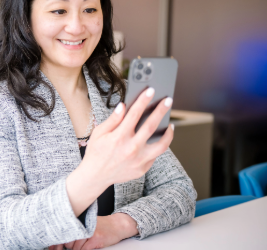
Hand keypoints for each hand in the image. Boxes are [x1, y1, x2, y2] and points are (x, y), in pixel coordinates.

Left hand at [52, 213, 137, 249]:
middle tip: (67, 248)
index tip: (52, 248)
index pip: (63, 232)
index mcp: (77, 220)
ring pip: (75, 247)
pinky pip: (84, 249)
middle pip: (67, 241)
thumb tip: (60, 242)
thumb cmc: (100, 226)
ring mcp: (88, 231)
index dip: (55, 242)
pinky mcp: (95, 238)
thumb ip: (74, 231)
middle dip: (66, 248)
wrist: (117, 225)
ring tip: (84, 245)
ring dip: (77, 249)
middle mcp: (81, 224)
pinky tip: (87, 248)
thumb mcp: (85, 225)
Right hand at [66, 87, 174, 215]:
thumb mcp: (99, 133)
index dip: (143, 100)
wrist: (95, 176)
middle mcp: (131, 148)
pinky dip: (158, 146)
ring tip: (170, 124)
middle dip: (161, 110)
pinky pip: (155, 155)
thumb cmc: (96, 152)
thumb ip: (113, 120)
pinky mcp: (143, 168)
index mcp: (119, 137)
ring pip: (161, 144)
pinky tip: (158, 139)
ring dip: (168, 133)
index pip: (134, 114)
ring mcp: (139, 160)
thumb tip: (123, 106)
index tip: (151, 91)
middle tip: (168, 101)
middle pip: (151, 125)